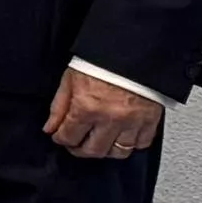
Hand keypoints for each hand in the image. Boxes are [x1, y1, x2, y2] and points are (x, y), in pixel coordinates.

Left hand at [47, 67, 165, 159]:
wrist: (134, 50)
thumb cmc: (102, 60)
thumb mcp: (71, 78)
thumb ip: (59, 106)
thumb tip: (51, 127)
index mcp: (87, 107)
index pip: (69, 137)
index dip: (61, 139)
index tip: (60, 136)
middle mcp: (110, 119)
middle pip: (93, 150)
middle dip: (80, 149)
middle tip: (76, 143)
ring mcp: (132, 122)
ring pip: (118, 152)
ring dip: (106, 150)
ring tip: (99, 141)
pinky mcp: (150, 121)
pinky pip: (141, 145)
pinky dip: (131, 145)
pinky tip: (122, 137)